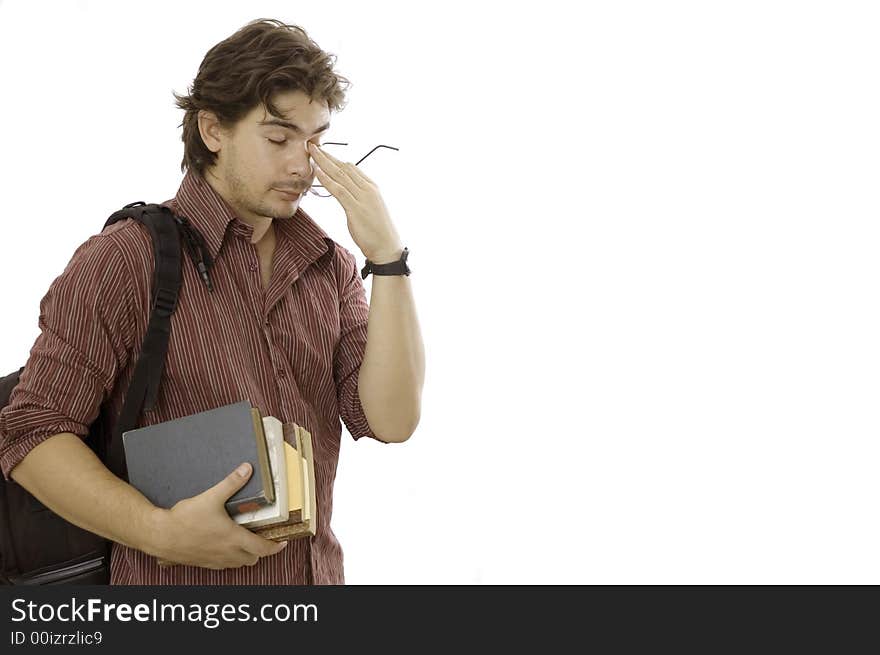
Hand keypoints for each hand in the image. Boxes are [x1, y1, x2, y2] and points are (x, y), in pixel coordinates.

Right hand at [150, 462, 287, 569]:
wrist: (159, 535)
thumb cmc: (184, 520)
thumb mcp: (211, 497)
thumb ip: (231, 483)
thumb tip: (246, 469)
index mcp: (234, 538)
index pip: (264, 549)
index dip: (276, 547)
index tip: (283, 541)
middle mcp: (227, 553)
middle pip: (253, 558)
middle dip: (261, 550)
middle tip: (263, 537)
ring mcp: (215, 561)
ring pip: (239, 563)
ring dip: (246, 554)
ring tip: (245, 540)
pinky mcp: (204, 563)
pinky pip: (224, 565)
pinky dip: (230, 557)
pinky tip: (224, 545)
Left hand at [308, 143, 403, 262]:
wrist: (387, 247)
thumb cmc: (378, 232)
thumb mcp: (369, 210)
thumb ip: (357, 199)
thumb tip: (345, 193)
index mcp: (371, 187)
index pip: (350, 168)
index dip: (335, 159)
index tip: (322, 152)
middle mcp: (367, 189)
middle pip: (343, 167)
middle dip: (327, 155)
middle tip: (312, 145)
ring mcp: (362, 197)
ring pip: (340, 175)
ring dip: (324, 162)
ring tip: (311, 152)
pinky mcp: (356, 208)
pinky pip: (338, 190)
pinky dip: (327, 179)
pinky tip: (317, 171)